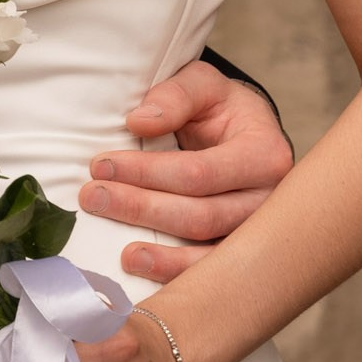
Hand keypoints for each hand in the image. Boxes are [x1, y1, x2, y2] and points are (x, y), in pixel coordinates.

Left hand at [78, 58, 292, 283]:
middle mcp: (270, 199)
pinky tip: (145, 272)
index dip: (147, 173)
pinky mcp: (245, 253)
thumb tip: (140, 120)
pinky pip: (213, 273)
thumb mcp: (203, 85)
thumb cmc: (221, 109)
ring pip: (208, 251)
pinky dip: (178, 276)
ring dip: (161, 256)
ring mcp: (260, 232)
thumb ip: (175, 95)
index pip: (199, 172)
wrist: (246, 135)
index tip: (100, 166)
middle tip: (92, 198)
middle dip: (141, 208)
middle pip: (201, 215)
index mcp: (264, 153)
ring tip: (121, 254)